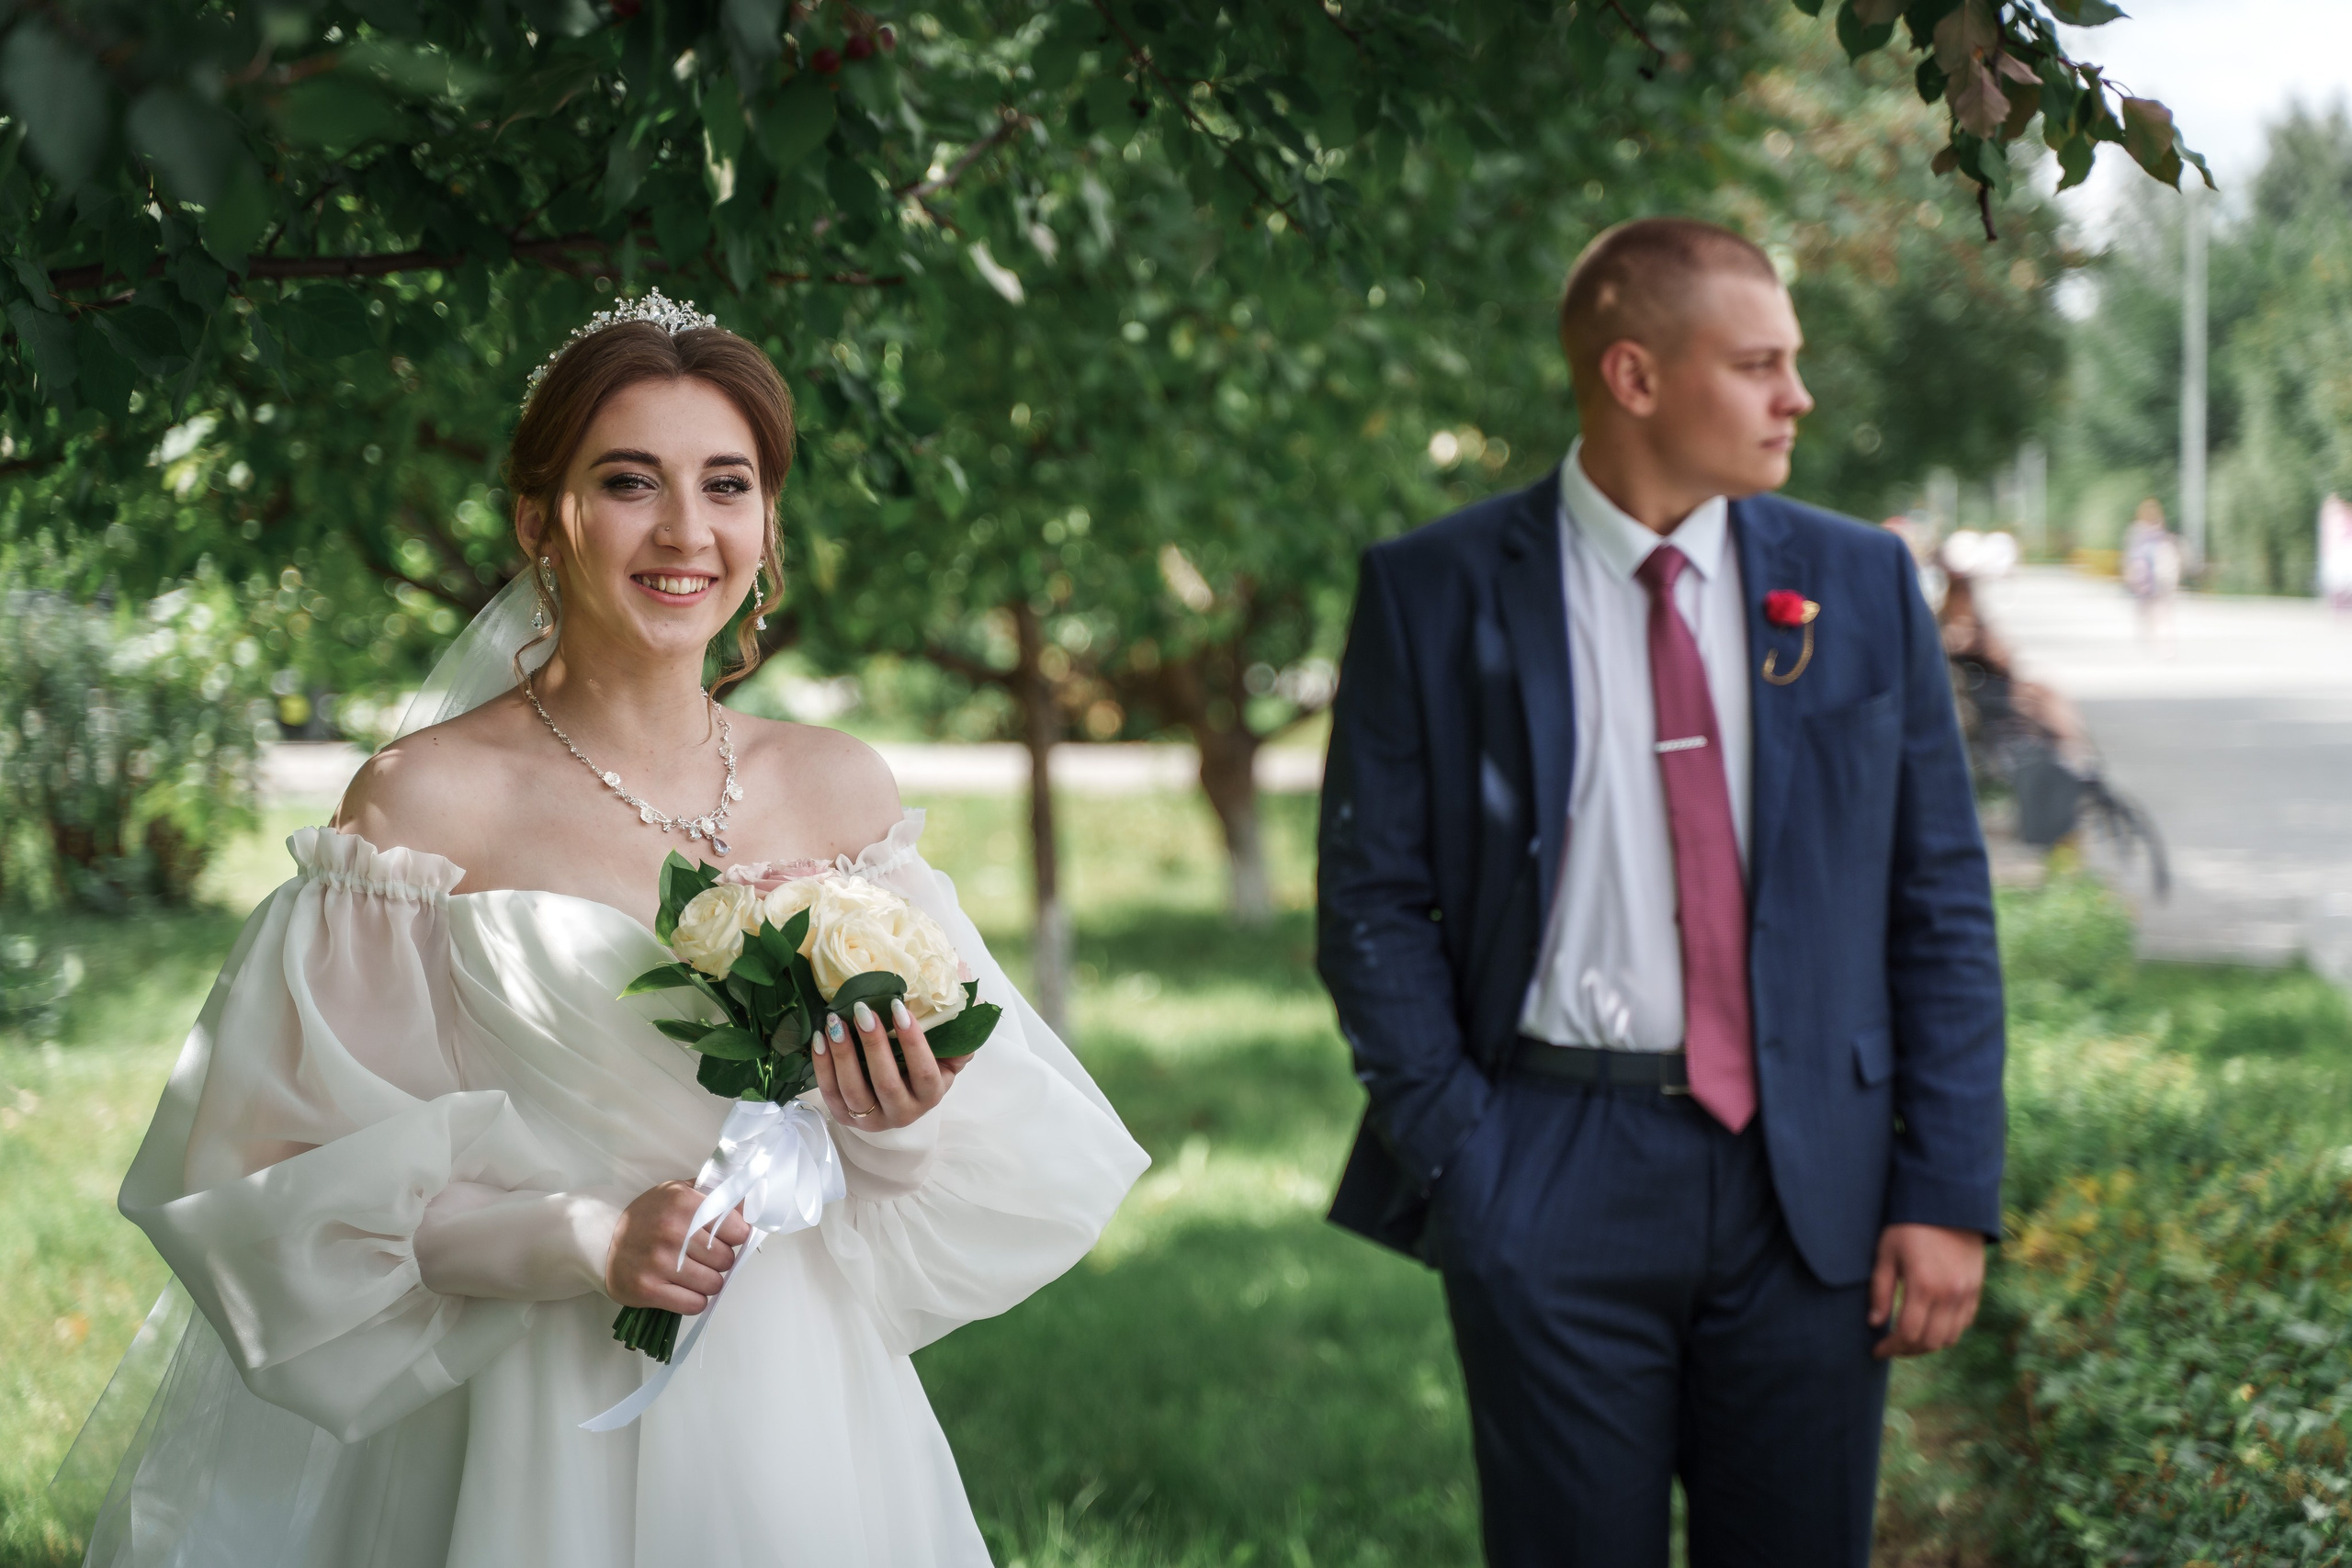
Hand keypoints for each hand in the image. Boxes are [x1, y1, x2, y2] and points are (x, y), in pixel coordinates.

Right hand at [604, 1180, 750, 1313]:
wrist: (604, 1240)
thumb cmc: (650, 1217)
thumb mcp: (679, 1193)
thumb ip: (716, 1195)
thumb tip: (753, 1203)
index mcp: (683, 1202)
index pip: (737, 1229)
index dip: (735, 1237)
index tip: (725, 1238)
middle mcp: (672, 1231)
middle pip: (726, 1259)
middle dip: (720, 1261)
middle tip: (704, 1257)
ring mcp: (659, 1262)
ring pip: (713, 1284)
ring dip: (708, 1282)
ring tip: (693, 1273)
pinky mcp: (648, 1289)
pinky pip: (694, 1304)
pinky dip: (694, 1300)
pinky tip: (683, 1289)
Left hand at [813, 997, 972, 1131]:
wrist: (897, 1100)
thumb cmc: (922, 1068)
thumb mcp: (946, 1055)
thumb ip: (958, 1034)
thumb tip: (969, 998)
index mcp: (930, 1096)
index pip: (925, 1072)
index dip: (913, 1042)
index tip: (899, 1008)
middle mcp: (903, 1114)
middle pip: (887, 1083)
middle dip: (873, 1045)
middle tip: (862, 1010)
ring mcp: (872, 1119)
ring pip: (854, 1092)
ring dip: (843, 1055)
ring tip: (835, 1022)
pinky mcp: (845, 1118)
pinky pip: (830, 1095)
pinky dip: (822, 1067)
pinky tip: (819, 1039)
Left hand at [1869, 1222, 1985, 1358]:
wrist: (1949, 1205)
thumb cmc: (1909, 1226)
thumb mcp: (1886, 1253)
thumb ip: (1881, 1291)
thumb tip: (1875, 1323)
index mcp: (1924, 1285)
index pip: (1908, 1333)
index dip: (1891, 1347)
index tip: (1877, 1351)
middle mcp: (1950, 1294)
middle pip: (1930, 1342)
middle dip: (1907, 1350)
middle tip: (1890, 1348)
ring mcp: (1967, 1293)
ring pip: (1949, 1338)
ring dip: (1927, 1345)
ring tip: (1908, 1341)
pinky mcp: (1976, 1289)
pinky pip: (1964, 1323)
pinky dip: (1946, 1332)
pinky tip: (1930, 1327)